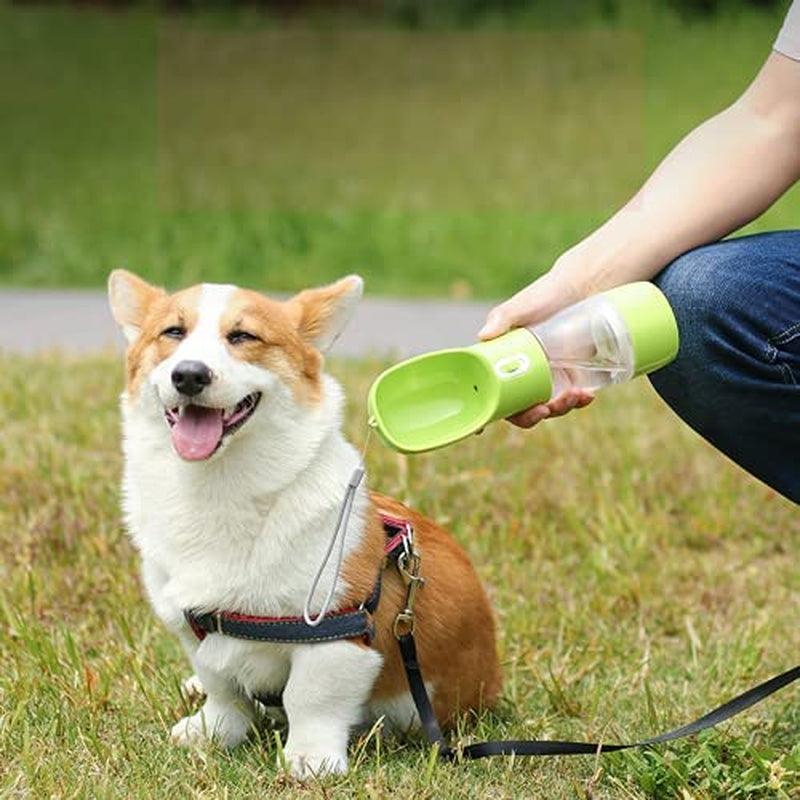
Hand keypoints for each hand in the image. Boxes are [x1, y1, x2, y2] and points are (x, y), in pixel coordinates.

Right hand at [478, 266, 594, 428]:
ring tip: (574, 396)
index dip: (486, 413)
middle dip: (531, 416)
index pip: (490, 392)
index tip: (481, 428)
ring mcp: (549, 378)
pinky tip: (587, 396)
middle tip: (544, 409)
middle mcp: (523, 375)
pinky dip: (579, 401)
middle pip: (519, 408)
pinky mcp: (572, 377)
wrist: (583, 287)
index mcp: (503, 362)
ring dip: (559, 409)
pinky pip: (572, 399)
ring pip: (548, 407)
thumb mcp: (522, 306)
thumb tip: (483, 335)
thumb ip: (502, 318)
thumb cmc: (546, 294)